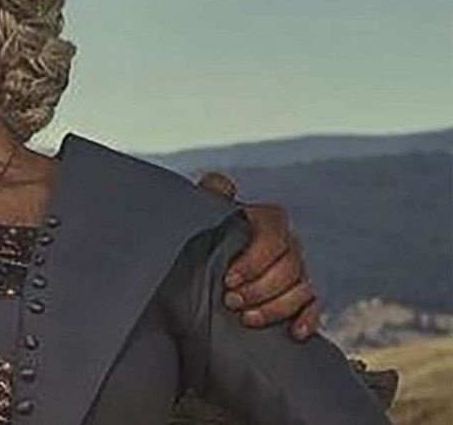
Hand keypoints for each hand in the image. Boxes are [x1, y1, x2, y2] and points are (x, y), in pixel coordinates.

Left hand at [195, 173, 320, 341]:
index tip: (228, 278)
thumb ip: (210, 195)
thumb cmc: (202, 235)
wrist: (201, 265)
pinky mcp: (299, 296)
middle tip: (230, 301)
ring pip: (301, 289)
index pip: (274, 236)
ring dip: (275, 307)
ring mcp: (296, 270)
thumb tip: (220, 184)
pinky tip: (295, 332)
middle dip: (259, 289)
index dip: (254, 260)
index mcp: (266, 221)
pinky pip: (314, 306)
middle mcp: (287, 244)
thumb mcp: (201, 213)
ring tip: (245, 318)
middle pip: (289, 267)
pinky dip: (308, 319)